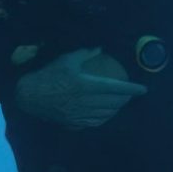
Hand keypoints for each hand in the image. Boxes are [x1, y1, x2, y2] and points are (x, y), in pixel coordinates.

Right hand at [15, 47, 146, 128]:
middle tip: (131, 94)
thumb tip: (99, 48)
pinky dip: (105, 118)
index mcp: (86, 85)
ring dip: (117, 109)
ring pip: (107, 114)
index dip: (132, 89)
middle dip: (126, 99)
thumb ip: (85, 53)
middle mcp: (86, 102)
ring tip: (120, 103)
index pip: (116, 87)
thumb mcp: (66, 60)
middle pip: (114, 103)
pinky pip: (95, 123)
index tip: (143, 89)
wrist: (29, 96)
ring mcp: (81, 114)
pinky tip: (106, 114)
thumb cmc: (47, 75)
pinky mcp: (74, 123)